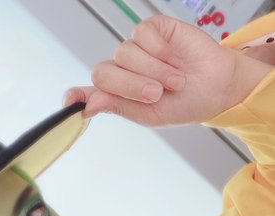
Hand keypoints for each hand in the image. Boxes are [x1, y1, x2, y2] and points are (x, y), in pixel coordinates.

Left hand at [64, 15, 272, 126]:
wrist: (216, 87)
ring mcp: (134, 50)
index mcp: (116, 96)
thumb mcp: (149, 114)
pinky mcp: (151, 30)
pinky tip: (174, 58)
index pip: (88, 94)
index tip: (69, 103)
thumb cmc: (183, 103)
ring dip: (152, 69)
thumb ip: (117, 105)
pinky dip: (159, 50)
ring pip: (125, 54)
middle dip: (130, 85)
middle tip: (157, 94)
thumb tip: (87, 104)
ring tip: (174, 79)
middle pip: (104, 73)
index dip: (76, 97)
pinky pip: (142, 35)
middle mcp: (121, 72)